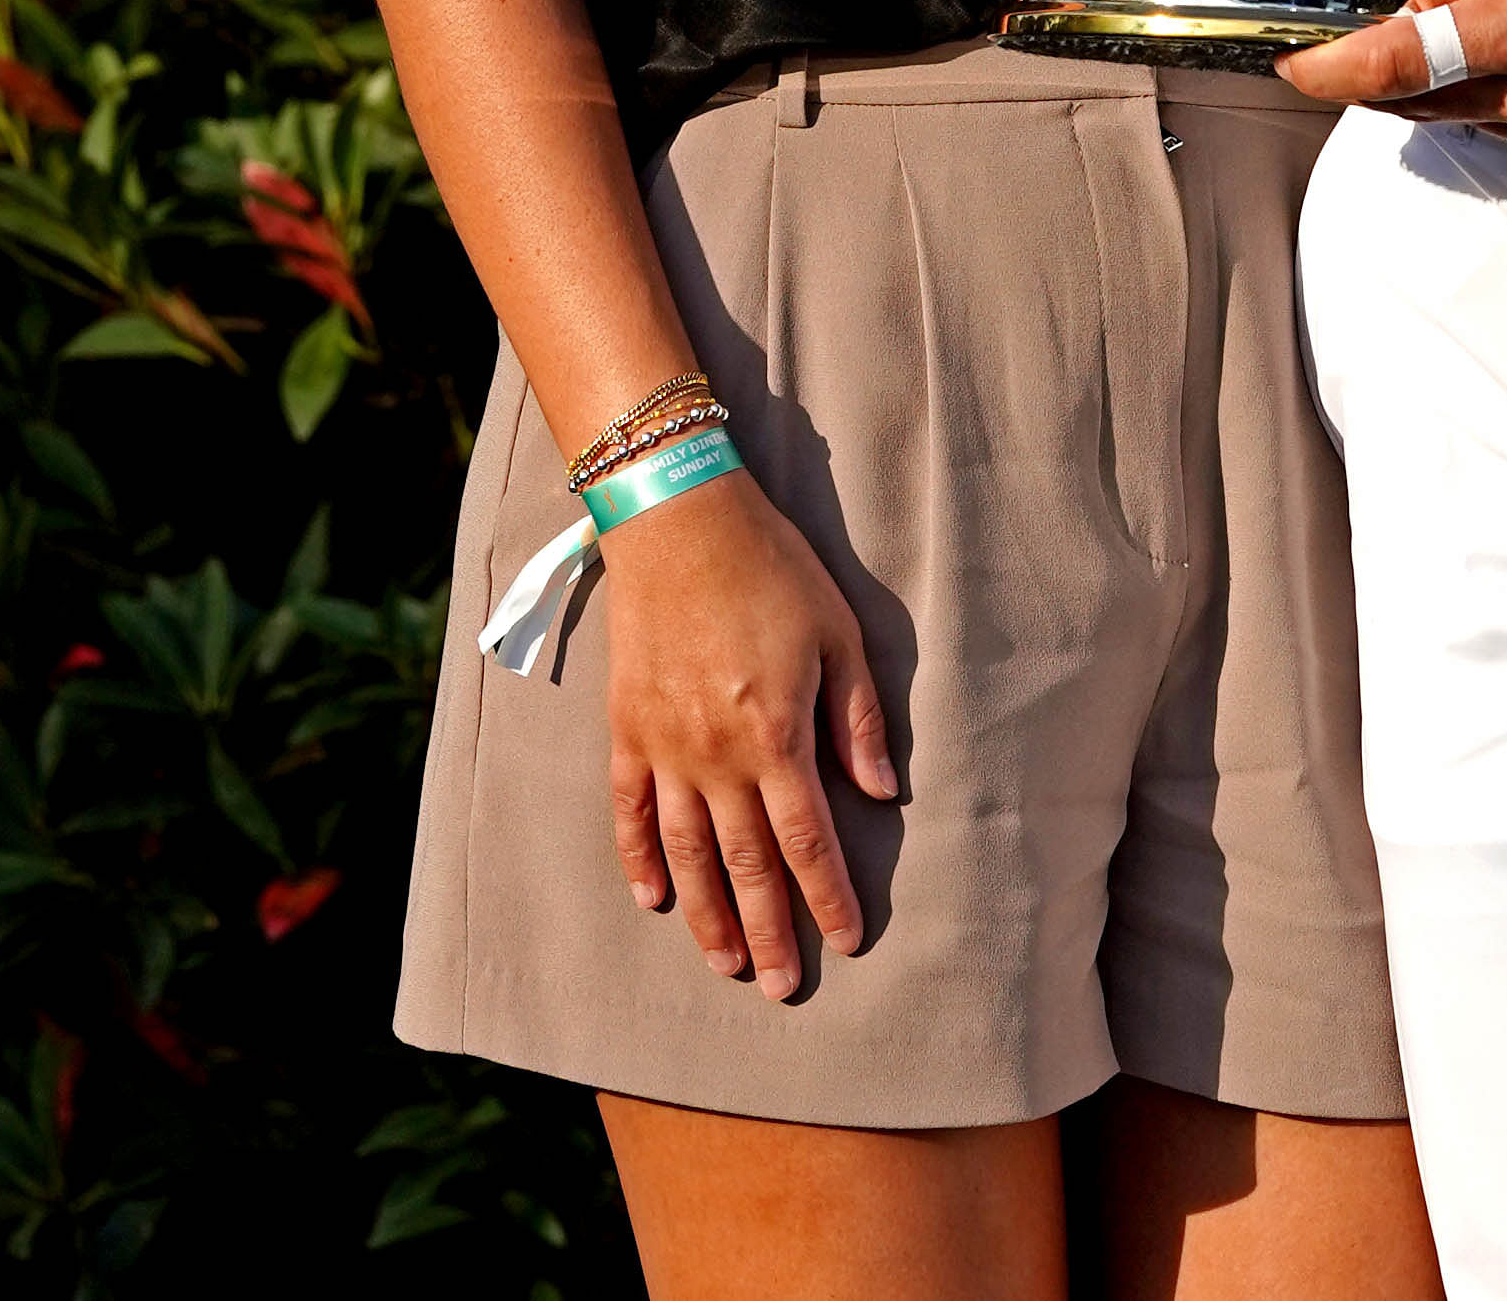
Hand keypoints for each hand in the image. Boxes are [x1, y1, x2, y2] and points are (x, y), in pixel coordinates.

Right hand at [596, 469, 897, 993]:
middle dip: (769, 931)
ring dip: (705, 913)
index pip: (807, 840)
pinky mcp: (626, 727)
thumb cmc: (770, 569)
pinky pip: (629, 808)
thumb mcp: (839, 635)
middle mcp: (716, 754)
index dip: (829, 897)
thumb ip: (857, 720)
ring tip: (724, 962)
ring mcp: (664, 745)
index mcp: (776, 733)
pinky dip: (638, 856)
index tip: (846, 941)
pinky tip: (650, 897)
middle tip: (781, 988)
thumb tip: (881, 794)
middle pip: (746, 864)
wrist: (676, 518)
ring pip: (686, 851)